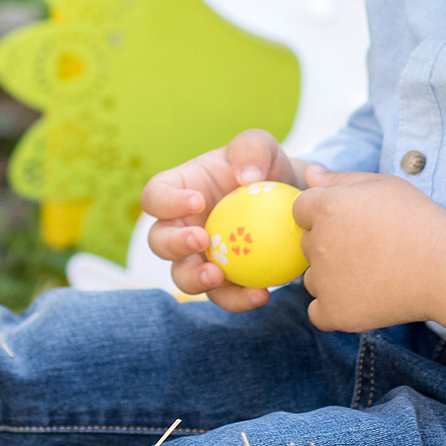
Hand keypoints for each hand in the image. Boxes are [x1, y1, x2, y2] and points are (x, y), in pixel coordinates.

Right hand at [141, 129, 306, 311]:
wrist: (289, 202)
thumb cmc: (265, 168)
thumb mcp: (261, 147)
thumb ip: (252, 150)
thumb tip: (247, 176)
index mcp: (178, 191)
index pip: (155, 196)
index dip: (167, 202)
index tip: (198, 200)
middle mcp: (180, 226)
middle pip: (158, 241)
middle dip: (174, 244)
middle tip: (201, 240)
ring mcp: (198, 257)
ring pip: (182, 275)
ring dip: (195, 279)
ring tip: (218, 276)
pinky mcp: (223, 281)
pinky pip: (222, 295)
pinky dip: (237, 298)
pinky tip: (261, 293)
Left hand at [293, 169, 445, 356]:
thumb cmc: (418, 220)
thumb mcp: (382, 185)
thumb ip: (340, 178)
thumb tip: (309, 173)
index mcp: (326, 207)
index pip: (301, 210)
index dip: (325, 214)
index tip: (355, 222)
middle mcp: (319, 243)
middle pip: (308, 243)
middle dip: (330, 244)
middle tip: (369, 247)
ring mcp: (325, 281)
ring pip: (312, 278)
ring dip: (331, 276)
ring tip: (371, 271)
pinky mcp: (335, 312)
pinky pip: (317, 311)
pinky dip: (334, 307)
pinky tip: (361, 296)